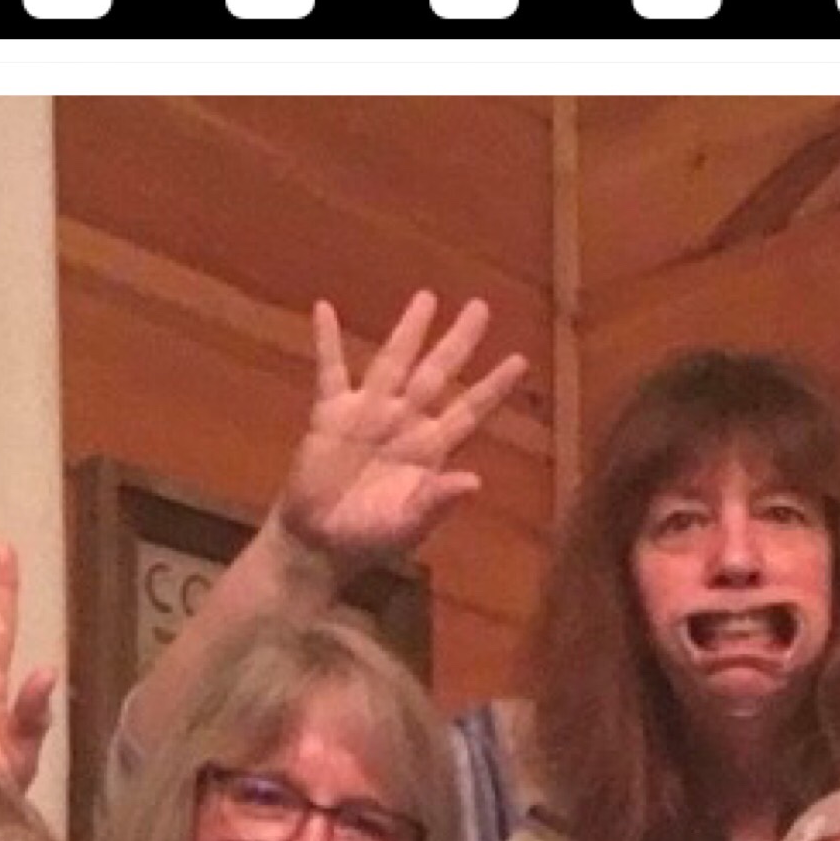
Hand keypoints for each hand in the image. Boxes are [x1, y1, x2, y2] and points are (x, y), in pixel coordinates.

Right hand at [278, 293, 531, 573]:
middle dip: (459, 341)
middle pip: (437, 373)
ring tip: (426, 298)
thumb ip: (438, 501)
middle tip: (481, 307)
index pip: (469, 410)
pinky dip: (327, 341)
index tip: (520, 360)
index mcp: (431, 449)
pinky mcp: (331, 414)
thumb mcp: (408, 526)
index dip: (493, 387)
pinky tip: (324, 309)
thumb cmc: (369, 538)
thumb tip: (474, 481)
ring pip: (392, 362)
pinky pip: (330, 370)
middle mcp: (405, 422)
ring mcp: (368, 413)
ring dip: (408, 330)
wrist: (319, 543)